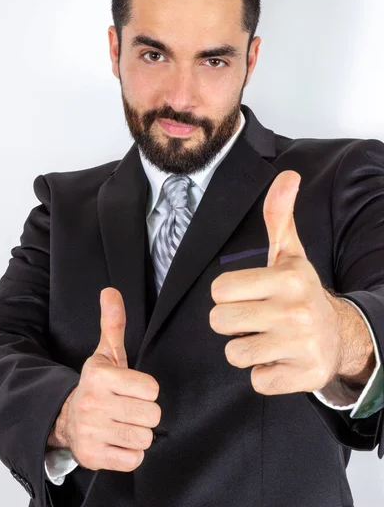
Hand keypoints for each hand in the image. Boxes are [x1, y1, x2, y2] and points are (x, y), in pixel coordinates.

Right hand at [48, 288, 160, 471]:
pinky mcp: (93, 457)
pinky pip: (133, 459)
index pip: (151, 389)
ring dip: (138, 433)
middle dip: (145, 413)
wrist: (67, 418)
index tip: (133, 389)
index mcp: (101, 376)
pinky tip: (117, 440)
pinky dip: (130, 453)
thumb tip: (111, 291)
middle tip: (130, 408)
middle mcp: (93, 403)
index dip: (147, 390)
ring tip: (123, 423)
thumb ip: (114, 322)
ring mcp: (92, 432)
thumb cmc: (97, 384)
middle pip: (151, 415)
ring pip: (144, 438)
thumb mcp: (106, 353)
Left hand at [209, 170, 344, 395]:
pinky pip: (256, 381)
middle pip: (220, 322)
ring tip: (268, 337)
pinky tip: (280, 358)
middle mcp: (296, 311)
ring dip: (246, 349)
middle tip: (256, 318)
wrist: (338, 334)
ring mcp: (301, 347)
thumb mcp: (289, 253)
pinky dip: (264, 373)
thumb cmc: (300, 291)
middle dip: (232, 322)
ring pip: (234, 354)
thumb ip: (279, 216)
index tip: (248, 294)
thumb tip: (287, 175)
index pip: (219, 290)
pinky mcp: (303, 377)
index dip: (227, 294)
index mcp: (288, 278)